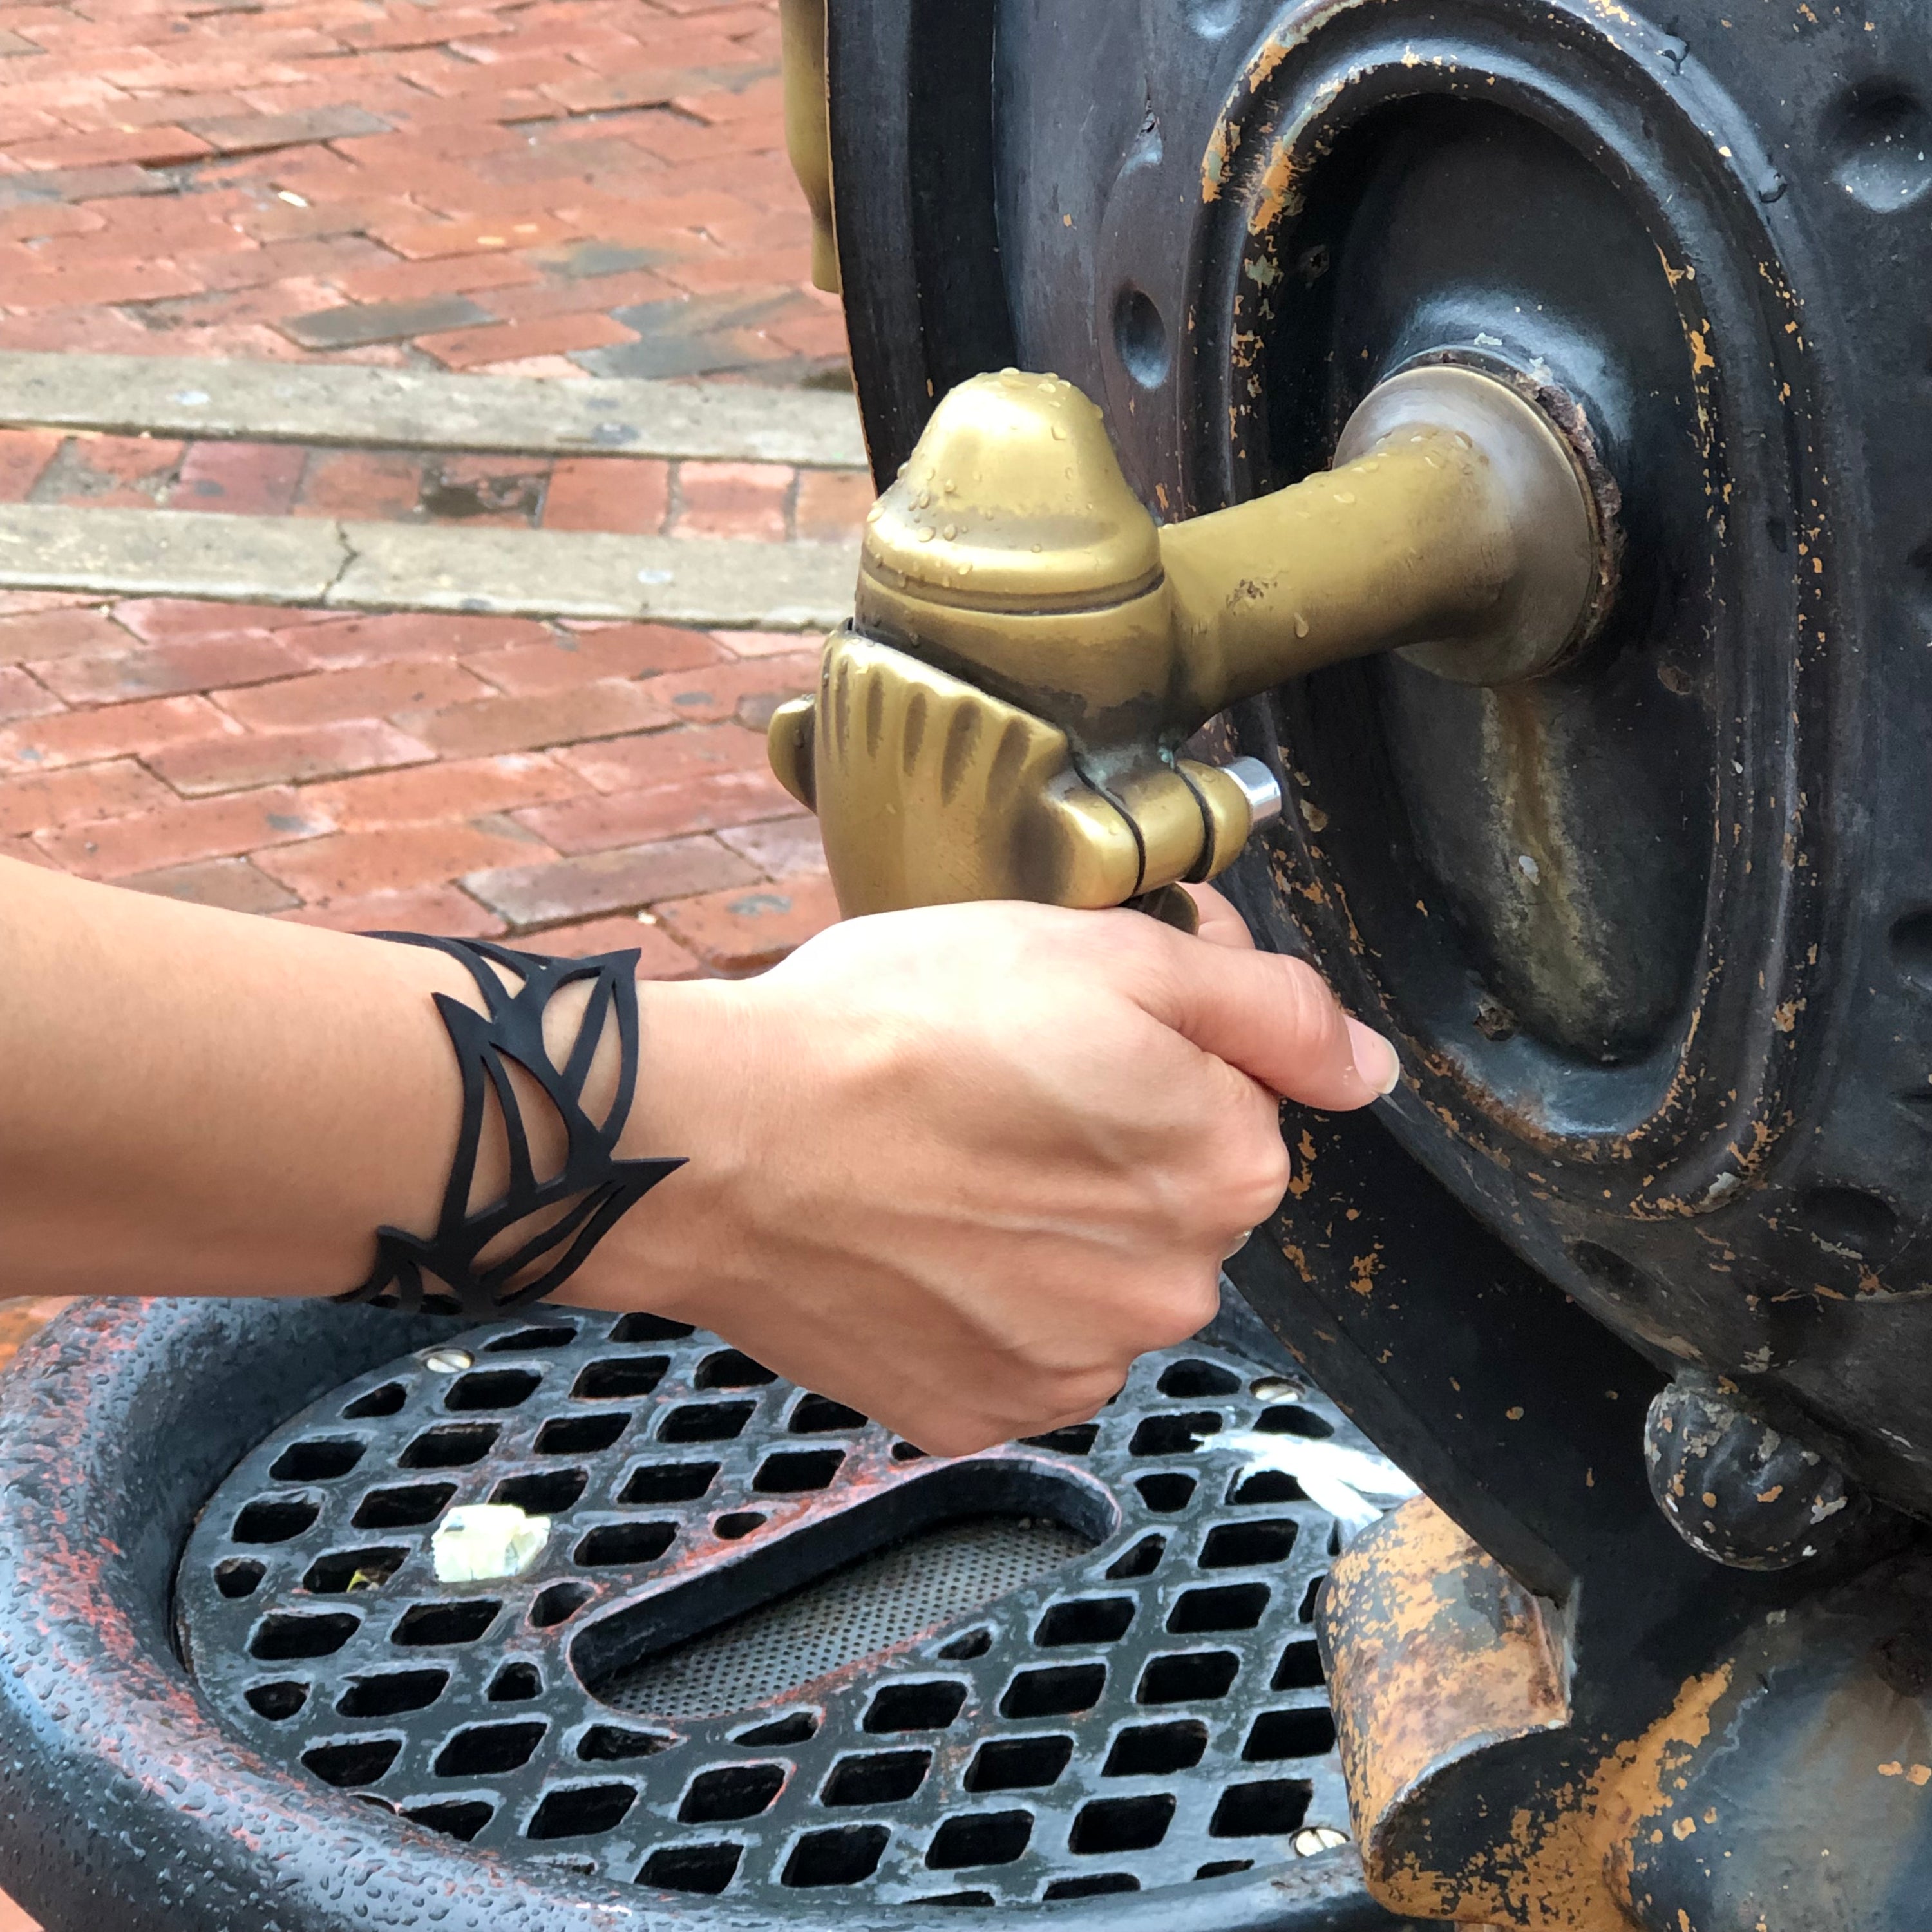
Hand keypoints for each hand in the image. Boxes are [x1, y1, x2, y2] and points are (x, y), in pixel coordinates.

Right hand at [568, 887, 1397, 1455]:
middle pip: (1164, 1203)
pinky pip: (1012, 1350)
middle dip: (1099, 1150)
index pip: (1231, 1105)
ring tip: (931, 1168)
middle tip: (981, 1096)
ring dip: (1038, 1235)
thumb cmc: (899, 1026)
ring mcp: (1076, 1363)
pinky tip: (910, 1245)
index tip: (1057, 1034)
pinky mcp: (982, 1414)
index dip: (1144, 1054)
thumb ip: (1268, 1008)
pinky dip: (975, 1305)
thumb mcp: (1104, 953)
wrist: (728, 1145)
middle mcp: (1175, 1286)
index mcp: (1224, 1163)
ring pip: (1090, 1282)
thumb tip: (1368, 1068)